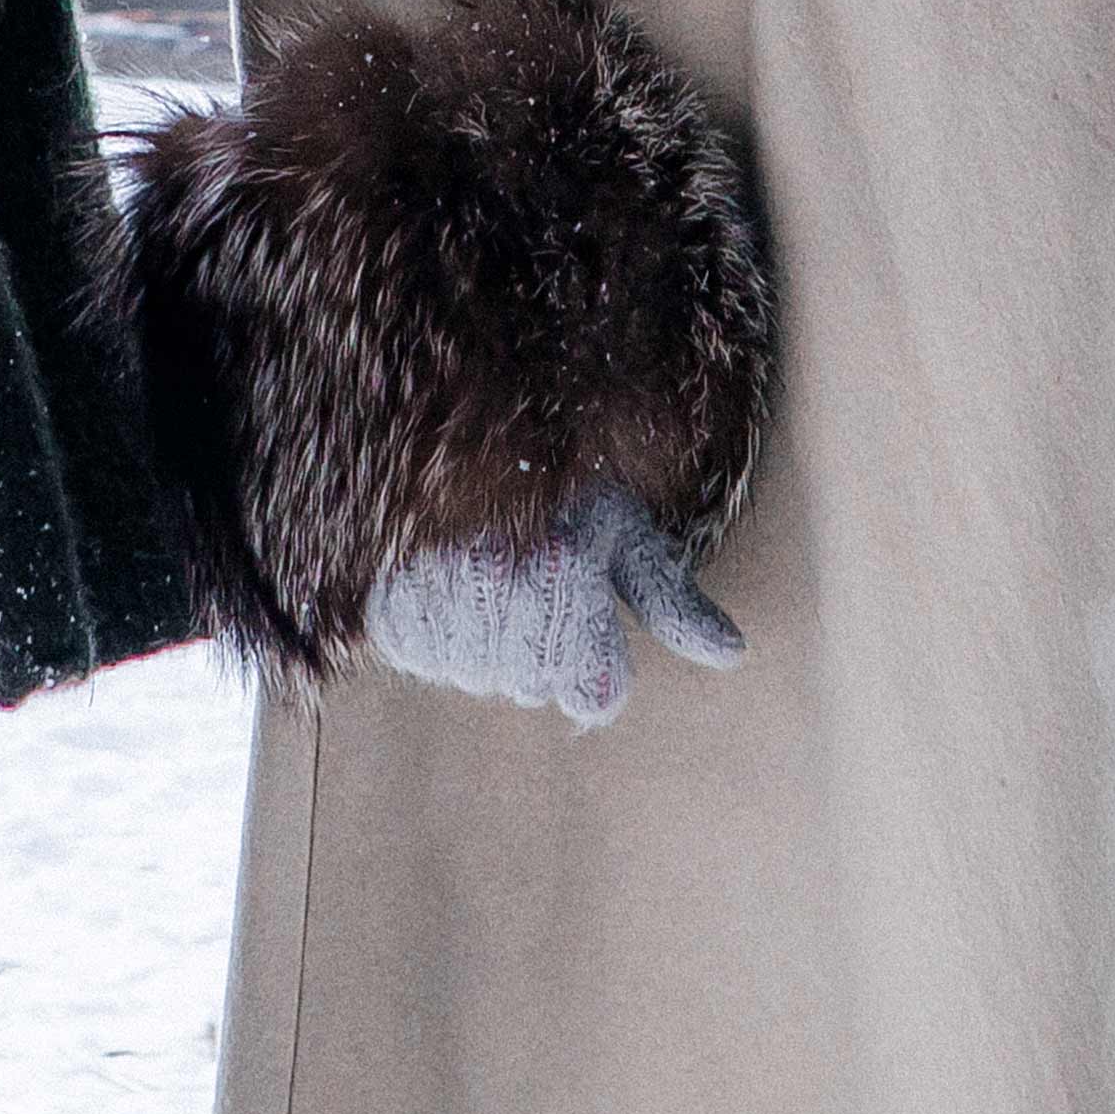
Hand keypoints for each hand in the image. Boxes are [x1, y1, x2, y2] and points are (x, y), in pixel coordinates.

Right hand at [357, 483, 745, 727]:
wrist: (448, 420)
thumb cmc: (555, 477)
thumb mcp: (622, 527)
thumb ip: (669, 598)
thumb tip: (733, 654)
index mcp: (563, 570)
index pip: (589, 693)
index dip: (594, 657)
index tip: (579, 594)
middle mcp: (493, 589)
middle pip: (533, 686)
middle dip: (544, 641)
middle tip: (535, 570)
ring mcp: (431, 600)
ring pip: (479, 676)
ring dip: (491, 639)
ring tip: (491, 567)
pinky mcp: (382, 602)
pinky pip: (427, 658)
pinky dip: (442, 631)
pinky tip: (450, 580)